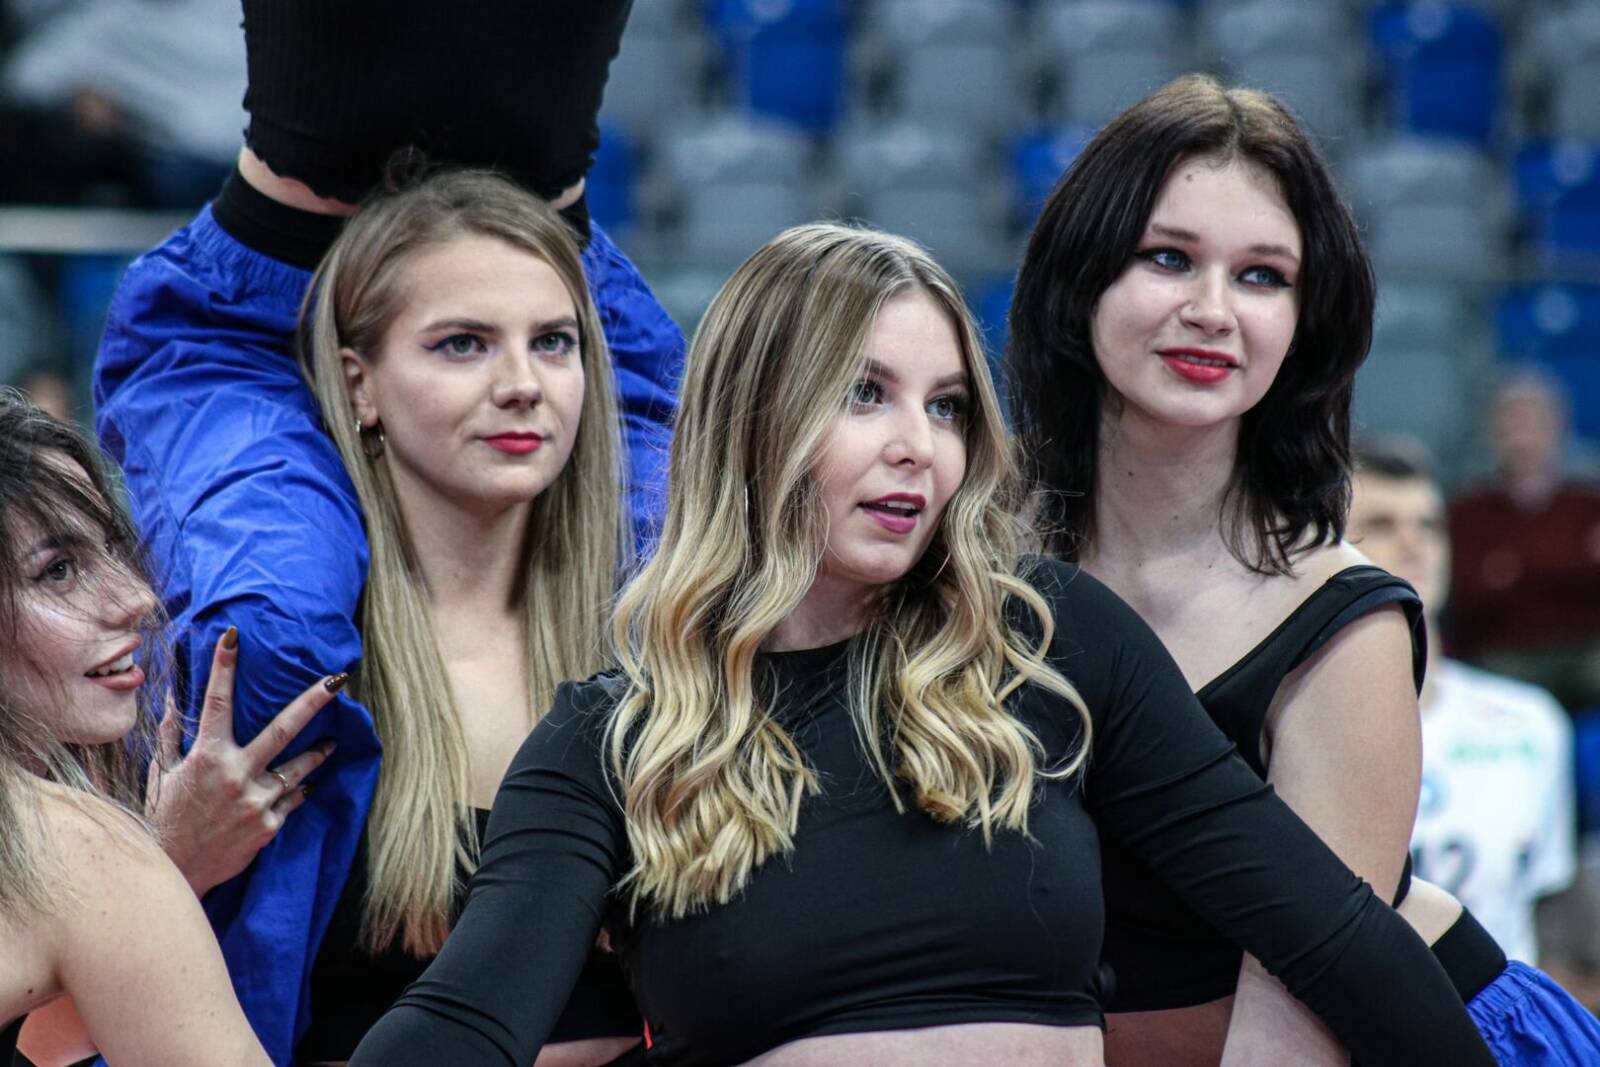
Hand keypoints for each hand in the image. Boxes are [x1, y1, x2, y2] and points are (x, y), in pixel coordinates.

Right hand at [145, 626, 344, 896]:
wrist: (174, 871)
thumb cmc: (164, 816)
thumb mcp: (162, 773)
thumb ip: (172, 734)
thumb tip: (173, 694)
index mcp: (206, 758)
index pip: (217, 702)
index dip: (224, 667)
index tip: (233, 636)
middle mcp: (236, 776)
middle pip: (284, 729)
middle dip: (313, 701)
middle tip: (338, 680)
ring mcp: (256, 802)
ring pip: (299, 768)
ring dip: (318, 753)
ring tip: (332, 742)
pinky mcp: (269, 827)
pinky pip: (292, 800)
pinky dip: (297, 790)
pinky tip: (304, 784)